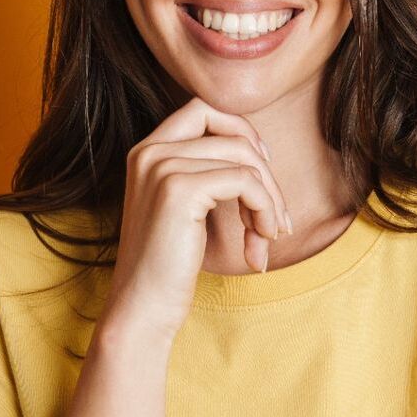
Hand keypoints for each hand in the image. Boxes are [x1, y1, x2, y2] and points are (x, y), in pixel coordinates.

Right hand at [102, 96, 289, 339]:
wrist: (142, 308)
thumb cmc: (171, 264)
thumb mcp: (189, 206)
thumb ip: (211, 171)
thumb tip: (263, 152)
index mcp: (148, 150)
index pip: (205, 108)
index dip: (242, 132)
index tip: (260, 173)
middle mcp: (150, 150)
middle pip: (232, 132)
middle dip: (265, 171)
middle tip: (274, 216)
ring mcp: (162, 166)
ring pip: (245, 158)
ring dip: (269, 198)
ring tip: (266, 235)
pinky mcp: (179, 189)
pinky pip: (246, 182)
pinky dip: (265, 210)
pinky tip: (259, 241)